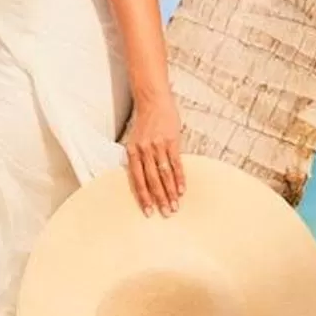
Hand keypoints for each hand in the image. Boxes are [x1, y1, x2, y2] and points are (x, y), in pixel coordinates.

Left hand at [120, 90, 186, 215]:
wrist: (153, 101)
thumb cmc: (145, 123)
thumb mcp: (136, 141)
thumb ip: (139, 159)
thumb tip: (144, 181)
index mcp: (132, 152)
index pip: (137, 180)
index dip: (143, 197)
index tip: (149, 212)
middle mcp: (143, 150)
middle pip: (151, 180)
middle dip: (159, 199)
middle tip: (166, 213)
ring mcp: (158, 146)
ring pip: (164, 174)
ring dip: (171, 192)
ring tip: (176, 205)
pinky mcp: (172, 140)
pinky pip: (176, 163)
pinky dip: (179, 177)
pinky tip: (182, 189)